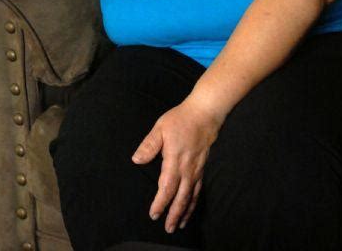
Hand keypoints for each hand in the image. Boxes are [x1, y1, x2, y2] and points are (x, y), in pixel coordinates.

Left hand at [131, 96, 223, 233]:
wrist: (205, 113)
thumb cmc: (180, 119)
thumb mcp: (160, 128)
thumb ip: (149, 145)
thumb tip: (136, 160)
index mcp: (174, 160)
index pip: (166, 187)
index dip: (160, 203)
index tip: (153, 214)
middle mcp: (187, 168)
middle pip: (180, 197)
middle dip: (174, 214)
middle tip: (168, 228)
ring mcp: (196, 169)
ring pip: (191, 196)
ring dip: (185, 211)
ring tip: (179, 225)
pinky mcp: (202, 167)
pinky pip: (198, 189)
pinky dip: (194, 201)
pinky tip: (190, 207)